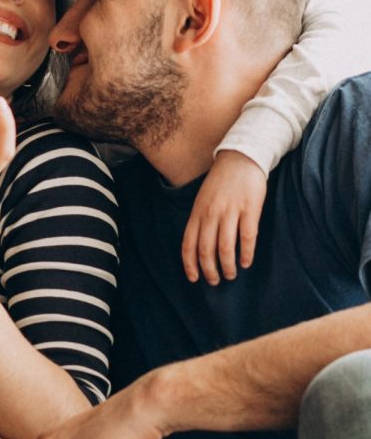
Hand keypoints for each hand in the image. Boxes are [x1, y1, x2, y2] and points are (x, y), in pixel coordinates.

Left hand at [181, 150, 266, 284]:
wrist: (241, 158)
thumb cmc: (221, 182)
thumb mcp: (203, 200)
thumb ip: (200, 220)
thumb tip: (199, 247)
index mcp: (198, 213)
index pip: (188, 244)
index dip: (190, 264)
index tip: (194, 278)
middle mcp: (211, 214)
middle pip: (206, 250)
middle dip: (209, 270)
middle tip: (215, 281)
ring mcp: (230, 212)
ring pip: (225, 248)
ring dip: (227, 266)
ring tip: (231, 275)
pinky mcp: (250, 209)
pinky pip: (247, 237)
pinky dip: (246, 254)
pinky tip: (246, 262)